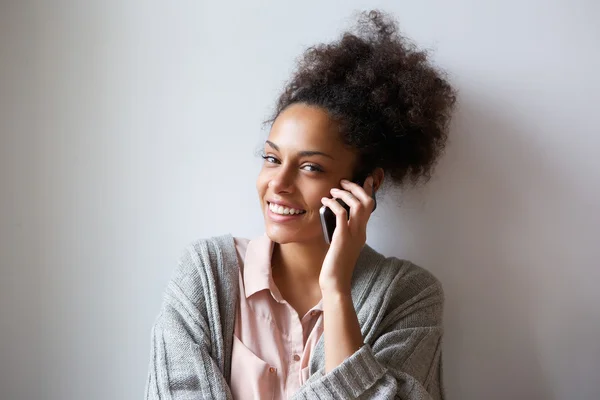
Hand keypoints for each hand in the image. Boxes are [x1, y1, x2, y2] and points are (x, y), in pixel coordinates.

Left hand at [319, 176, 375, 292]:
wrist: (335, 281)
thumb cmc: (336, 265)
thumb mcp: (342, 244)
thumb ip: (342, 231)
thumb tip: (335, 217)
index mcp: (361, 232)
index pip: (370, 207)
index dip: (369, 191)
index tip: (366, 179)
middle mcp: (360, 231)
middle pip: (367, 202)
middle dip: (357, 188)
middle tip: (345, 182)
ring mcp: (353, 234)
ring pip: (358, 205)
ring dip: (346, 194)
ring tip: (334, 191)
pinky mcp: (342, 238)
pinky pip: (342, 215)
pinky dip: (334, 204)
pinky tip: (326, 202)